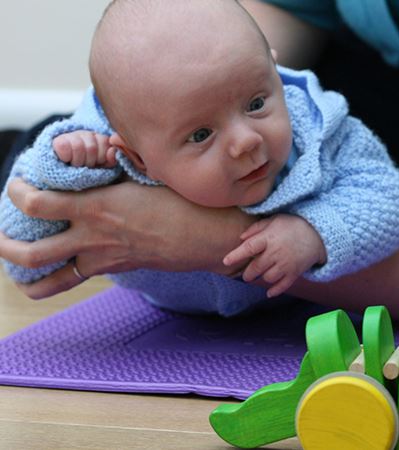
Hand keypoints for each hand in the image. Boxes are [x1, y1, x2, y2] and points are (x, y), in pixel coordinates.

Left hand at [0, 179, 253, 298]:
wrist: (208, 235)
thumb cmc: (183, 199)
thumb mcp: (147, 171)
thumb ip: (117, 160)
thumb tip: (104, 144)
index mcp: (96, 207)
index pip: (36, 203)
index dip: (16, 193)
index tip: (17, 183)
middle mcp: (92, 236)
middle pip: (30, 253)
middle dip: (4, 244)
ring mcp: (102, 257)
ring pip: (48, 279)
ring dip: (22, 273)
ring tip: (13, 262)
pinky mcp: (115, 267)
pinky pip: (74, 279)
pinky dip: (54, 280)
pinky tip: (47, 273)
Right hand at [53, 130, 116, 167]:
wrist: (65, 170)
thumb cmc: (87, 169)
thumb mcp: (102, 166)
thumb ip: (110, 159)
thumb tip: (112, 150)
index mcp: (100, 139)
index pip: (105, 142)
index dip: (101, 157)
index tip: (96, 163)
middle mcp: (87, 134)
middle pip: (91, 147)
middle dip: (89, 161)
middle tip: (84, 165)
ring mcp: (72, 136)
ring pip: (78, 146)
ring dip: (77, 161)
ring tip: (76, 164)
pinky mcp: (58, 141)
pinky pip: (63, 147)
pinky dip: (66, 156)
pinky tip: (66, 160)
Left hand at [223, 214, 326, 297]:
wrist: (318, 234)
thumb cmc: (293, 225)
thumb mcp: (275, 220)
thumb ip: (256, 228)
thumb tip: (240, 238)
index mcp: (270, 238)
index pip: (249, 248)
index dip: (236, 255)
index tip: (226, 260)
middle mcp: (277, 253)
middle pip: (256, 267)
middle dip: (248, 273)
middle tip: (247, 274)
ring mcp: (286, 264)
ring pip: (268, 278)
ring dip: (263, 278)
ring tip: (263, 274)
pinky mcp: (295, 273)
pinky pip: (282, 286)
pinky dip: (274, 291)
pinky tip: (269, 292)